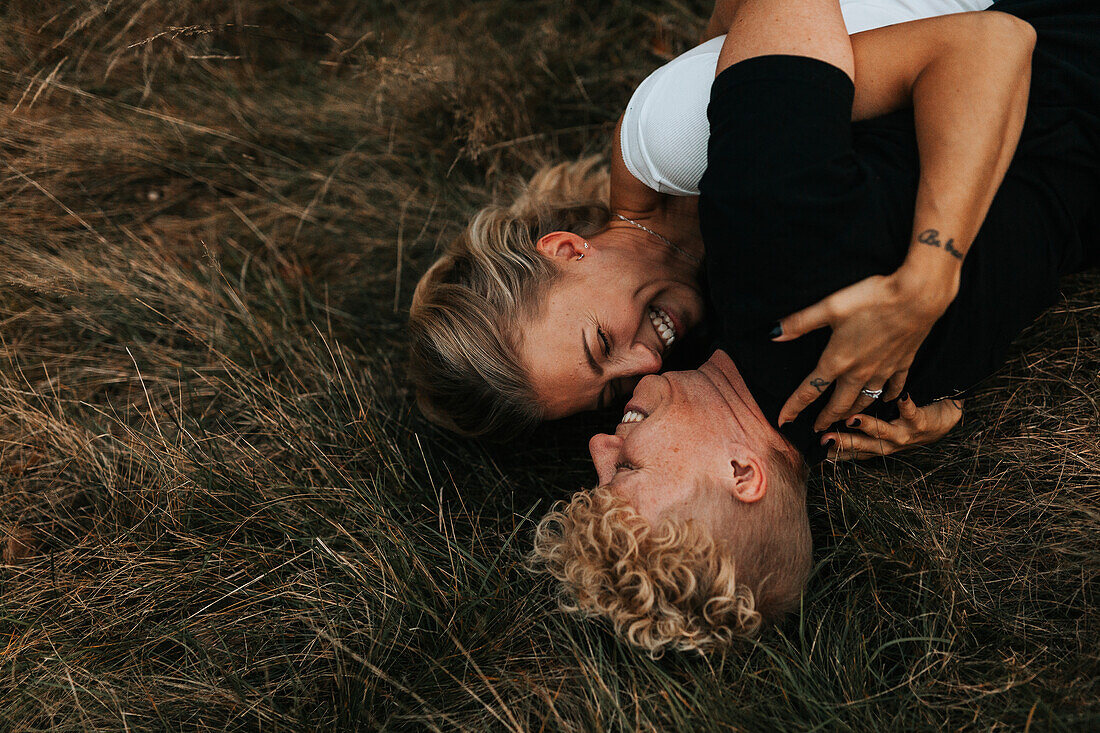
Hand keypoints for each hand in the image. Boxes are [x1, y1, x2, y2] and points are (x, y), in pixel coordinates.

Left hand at [776, 266, 957, 430]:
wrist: (917, 297)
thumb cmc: (871, 299)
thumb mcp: (829, 306)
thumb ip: (800, 322)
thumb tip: (773, 334)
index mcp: (837, 361)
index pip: (809, 391)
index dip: (793, 407)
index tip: (783, 421)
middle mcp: (859, 373)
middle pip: (839, 405)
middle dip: (826, 419)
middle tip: (817, 429)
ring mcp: (883, 371)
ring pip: (865, 402)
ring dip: (853, 413)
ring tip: (845, 420)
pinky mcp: (903, 364)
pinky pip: (894, 388)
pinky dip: (888, 398)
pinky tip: (887, 401)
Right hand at [821, 396, 962, 459]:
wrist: (945, 420)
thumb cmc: (909, 421)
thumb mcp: (884, 429)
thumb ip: (859, 426)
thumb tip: (833, 415)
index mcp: (877, 445)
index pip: (852, 452)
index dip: (835, 453)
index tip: (816, 448)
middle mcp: (889, 444)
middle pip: (863, 445)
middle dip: (843, 443)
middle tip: (824, 439)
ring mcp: (904, 435)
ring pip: (884, 432)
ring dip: (868, 427)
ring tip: (853, 419)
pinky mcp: (920, 423)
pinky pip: (912, 413)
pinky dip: (907, 405)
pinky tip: (901, 396)